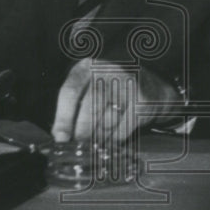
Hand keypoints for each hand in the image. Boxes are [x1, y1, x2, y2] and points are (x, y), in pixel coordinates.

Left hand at [51, 58, 177, 143]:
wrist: (151, 85)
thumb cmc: (110, 90)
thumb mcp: (88, 87)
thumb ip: (72, 107)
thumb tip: (59, 137)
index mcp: (88, 67)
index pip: (70, 92)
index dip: (63, 118)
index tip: (60, 138)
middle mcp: (107, 70)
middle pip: (89, 108)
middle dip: (82, 131)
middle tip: (80, 143)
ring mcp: (127, 84)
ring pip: (105, 122)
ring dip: (100, 136)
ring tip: (103, 132)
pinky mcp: (142, 101)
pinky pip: (121, 131)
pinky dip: (116, 138)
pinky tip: (117, 131)